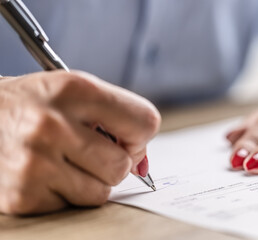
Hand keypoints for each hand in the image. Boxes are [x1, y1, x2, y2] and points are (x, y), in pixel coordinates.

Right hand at [0, 71, 160, 214]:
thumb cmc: (34, 105)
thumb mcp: (74, 92)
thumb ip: (117, 118)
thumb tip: (142, 164)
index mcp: (74, 90)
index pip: (144, 120)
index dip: (140, 135)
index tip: (127, 139)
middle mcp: (52, 124)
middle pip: (122, 164)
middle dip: (113, 162)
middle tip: (90, 151)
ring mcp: (34, 162)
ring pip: (101, 192)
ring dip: (90, 181)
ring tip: (64, 161)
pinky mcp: (22, 195)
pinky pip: (73, 206)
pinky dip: (66, 194)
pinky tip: (44, 173)